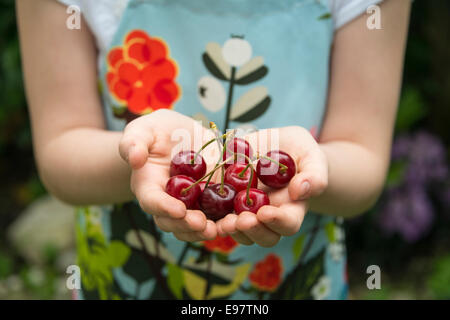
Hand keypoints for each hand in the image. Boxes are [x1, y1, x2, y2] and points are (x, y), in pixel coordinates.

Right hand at [119, 109, 220, 241]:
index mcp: (148, 187)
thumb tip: (134, 159)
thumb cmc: (156, 132)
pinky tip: (238, 220)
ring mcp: (188, 206)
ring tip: (223, 228)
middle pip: (172, 222)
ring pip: (193, 228)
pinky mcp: (208, 203)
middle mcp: (166, 203)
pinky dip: (225, 222)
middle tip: (203, 224)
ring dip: (207, 231)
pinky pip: (215, 218)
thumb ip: (134, 142)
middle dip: (187, 226)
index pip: (152, 202)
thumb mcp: (143, 130)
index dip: (164, 208)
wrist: (182, 136)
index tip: (179, 210)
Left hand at [216, 126, 327, 246]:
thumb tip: (300, 191)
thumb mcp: (311, 156)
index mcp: (291, 208)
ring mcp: (246, 210)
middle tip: (241, 220)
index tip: (265, 212)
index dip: (277, 222)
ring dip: (231, 229)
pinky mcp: (226, 200)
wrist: (274, 144)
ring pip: (239, 232)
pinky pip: (217, 215)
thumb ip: (314, 175)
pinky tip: (203, 210)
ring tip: (224, 220)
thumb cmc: (299, 151)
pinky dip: (211, 216)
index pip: (288, 224)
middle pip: (263, 236)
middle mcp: (268, 215)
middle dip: (252, 230)